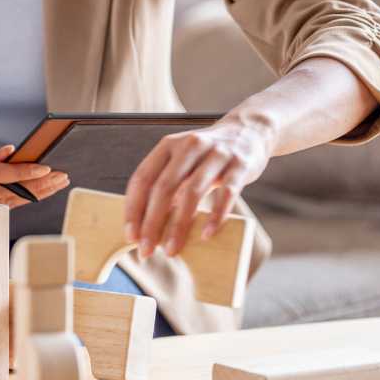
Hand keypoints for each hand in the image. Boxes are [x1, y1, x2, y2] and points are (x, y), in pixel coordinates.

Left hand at [123, 117, 272, 259]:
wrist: (248, 130)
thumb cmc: (207, 154)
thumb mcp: (182, 159)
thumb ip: (166, 184)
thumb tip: (147, 223)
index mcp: (168, 145)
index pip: (142, 178)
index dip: (133, 208)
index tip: (131, 235)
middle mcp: (189, 146)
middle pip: (164, 187)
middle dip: (152, 222)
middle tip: (146, 249)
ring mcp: (216, 154)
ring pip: (192, 192)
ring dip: (179, 225)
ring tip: (172, 249)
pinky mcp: (240, 165)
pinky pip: (227, 193)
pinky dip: (215, 215)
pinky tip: (206, 234)